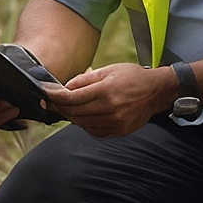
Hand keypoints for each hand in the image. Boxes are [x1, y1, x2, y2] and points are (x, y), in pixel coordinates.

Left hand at [43, 63, 172, 138]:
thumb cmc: (132, 77)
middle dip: (60, 106)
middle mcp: (110, 108)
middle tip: (51, 101)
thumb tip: (66, 88)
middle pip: (74, 112)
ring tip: (67, 107)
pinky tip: (84, 115)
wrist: (156, 92)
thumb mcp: (108, 70)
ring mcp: (115, 122)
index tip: (45, 93)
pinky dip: (85, 124)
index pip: (72, 97)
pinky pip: (93, 131)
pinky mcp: (118, 131)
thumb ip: (85, 79)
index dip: (55, 96)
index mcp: (106, 90)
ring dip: (71, 115)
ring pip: (82, 123)